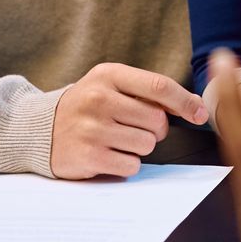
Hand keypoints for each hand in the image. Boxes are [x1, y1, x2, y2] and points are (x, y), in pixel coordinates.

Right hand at [50, 63, 207, 179]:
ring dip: (140, 147)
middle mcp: (99, 99)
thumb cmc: (87, 106)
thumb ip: (148, 91)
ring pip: (146, 145)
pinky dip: (126, 163)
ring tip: (118, 140)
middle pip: (157, 120)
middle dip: (156, 129)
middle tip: (135, 127)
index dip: (185, 102)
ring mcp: (92, 128)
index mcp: (108, 75)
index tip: (200, 114)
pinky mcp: (89, 156)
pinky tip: (109, 154)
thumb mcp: (110, 85)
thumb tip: (195, 106)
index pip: (158, 86)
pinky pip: (131, 165)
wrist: (40, 129)